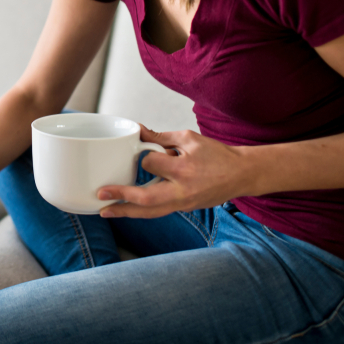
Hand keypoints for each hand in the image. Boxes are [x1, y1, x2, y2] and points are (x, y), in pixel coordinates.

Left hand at [95, 125, 249, 218]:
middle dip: (122, 198)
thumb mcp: (189, 138)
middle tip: (101, 194)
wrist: (242, 174)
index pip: (151, 164)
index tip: (140, 152)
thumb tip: (137, 130)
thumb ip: (161, 136)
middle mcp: (183, 190)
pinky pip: (158, 212)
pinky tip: (125, 211)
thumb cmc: (216, 154)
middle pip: (147, 199)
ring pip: (151, 212)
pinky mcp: (185, 209)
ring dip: (126, 212)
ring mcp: (184, 203)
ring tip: (104, 211)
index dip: (143, 157)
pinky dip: (141, 212)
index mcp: (184, 169)